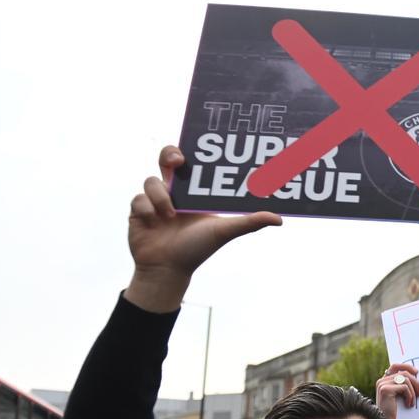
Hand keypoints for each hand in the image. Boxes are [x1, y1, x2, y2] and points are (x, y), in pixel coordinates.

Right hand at [124, 146, 281, 311]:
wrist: (167, 270)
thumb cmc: (197, 249)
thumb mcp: (225, 232)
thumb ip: (249, 223)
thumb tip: (279, 219)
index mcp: (194, 191)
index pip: (192, 163)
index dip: (191, 150)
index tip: (197, 147)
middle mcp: (175, 192)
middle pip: (167, 160)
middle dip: (170, 154)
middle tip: (178, 162)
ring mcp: (154, 199)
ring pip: (151, 180)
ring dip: (160, 197)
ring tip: (170, 216)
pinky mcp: (138, 210)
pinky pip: (138, 199)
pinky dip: (148, 210)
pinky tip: (155, 222)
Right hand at [375, 363, 418, 418]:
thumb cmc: (396, 411)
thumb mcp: (400, 395)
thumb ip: (403, 384)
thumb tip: (416, 374)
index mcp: (384, 380)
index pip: (395, 366)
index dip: (407, 366)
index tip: (417, 372)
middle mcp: (382, 380)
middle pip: (404, 372)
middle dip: (415, 382)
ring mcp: (382, 384)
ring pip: (405, 379)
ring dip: (413, 391)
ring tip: (413, 402)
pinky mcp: (385, 389)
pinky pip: (404, 387)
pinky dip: (410, 396)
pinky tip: (408, 404)